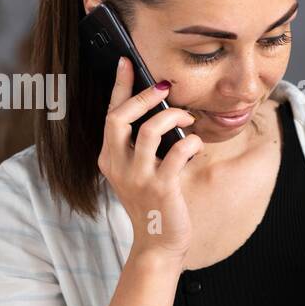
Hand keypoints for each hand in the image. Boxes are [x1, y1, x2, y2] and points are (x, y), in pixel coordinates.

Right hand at [97, 57, 202, 261]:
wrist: (158, 243)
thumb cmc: (153, 204)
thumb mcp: (139, 172)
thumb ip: (141, 147)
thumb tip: (161, 111)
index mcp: (109, 159)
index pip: (110, 115)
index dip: (119, 87)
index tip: (126, 62)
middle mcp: (118, 166)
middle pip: (120, 118)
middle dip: (144, 96)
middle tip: (165, 87)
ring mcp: (138, 178)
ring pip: (149, 130)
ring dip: (172, 116)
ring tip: (186, 117)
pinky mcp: (162, 188)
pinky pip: (178, 152)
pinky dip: (191, 142)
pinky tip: (196, 144)